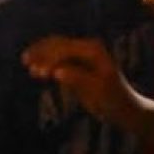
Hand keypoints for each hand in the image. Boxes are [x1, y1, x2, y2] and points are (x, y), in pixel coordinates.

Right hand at [24, 37, 139, 125]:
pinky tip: (36, 69)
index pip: (65, 48)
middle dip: (41, 52)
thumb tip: (57, 72)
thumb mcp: (98, 91)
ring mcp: (82, 53)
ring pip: (55, 48)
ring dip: (41, 55)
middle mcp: (86, 47)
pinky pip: (58, 57)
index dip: (49, 58)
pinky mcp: (78, 62)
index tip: (38, 72)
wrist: (127, 110)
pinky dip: (46, 61)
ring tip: (27, 64)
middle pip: (57, 44)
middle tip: (25, 62)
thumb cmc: (116, 101)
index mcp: (93, 49)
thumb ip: (78, 79)